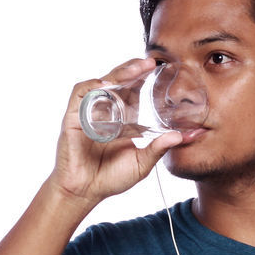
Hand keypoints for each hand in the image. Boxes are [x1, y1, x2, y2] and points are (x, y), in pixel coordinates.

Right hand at [47, 57, 183, 205]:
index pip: (133, 89)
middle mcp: (106, 110)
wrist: (85, 191)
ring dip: (119, 73)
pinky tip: (106, 85)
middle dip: (134, 69)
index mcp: (123, 118)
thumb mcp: (141, 163)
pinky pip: (80, 94)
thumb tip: (180, 136)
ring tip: (135, 70)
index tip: (159, 68)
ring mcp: (89, 112)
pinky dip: (92, 86)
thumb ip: (158, 149)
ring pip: (102, 82)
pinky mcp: (74, 117)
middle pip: (119, 80)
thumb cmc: (111, 178)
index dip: (144, 77)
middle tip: (151, 63)